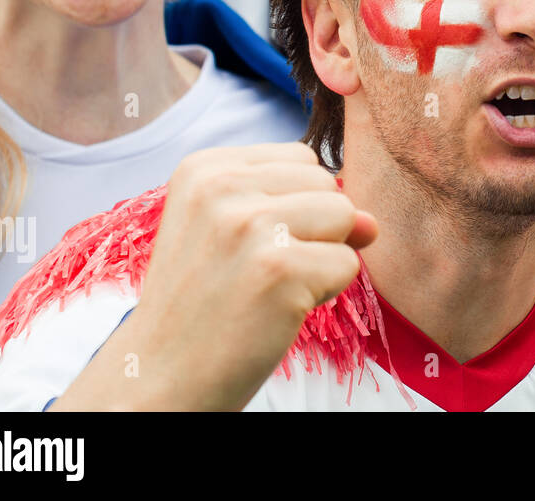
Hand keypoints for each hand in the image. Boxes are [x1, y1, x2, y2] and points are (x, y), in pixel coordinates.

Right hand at [124, 143, 375, 409]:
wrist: (162, 376)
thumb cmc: (205, 302)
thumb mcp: (234, 233)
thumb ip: (304, 206)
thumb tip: (372, 222)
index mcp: (204, 169)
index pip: (301, 159)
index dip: (295, 207)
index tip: (248, 245)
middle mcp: (221, 187)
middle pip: (326, 184)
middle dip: (313, 230)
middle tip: (258, 271)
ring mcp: (249, 226)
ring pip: (345, 216)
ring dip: (322, 259)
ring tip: (269, 287)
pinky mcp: (278, 269)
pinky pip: (348, 264)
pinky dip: (325, 293)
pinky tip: (277, 309)